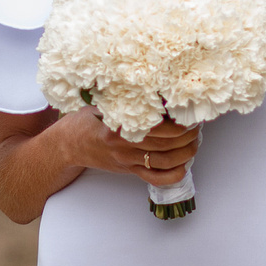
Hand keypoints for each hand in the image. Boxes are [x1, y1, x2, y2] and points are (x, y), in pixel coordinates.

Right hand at [61, 110, 197, 186]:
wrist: (68, 145)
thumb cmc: (86, 120)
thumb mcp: (102, 103)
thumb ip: (125, 98)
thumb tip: (156, 86)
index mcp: (119, 127)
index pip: (157, 127)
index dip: (178, 122)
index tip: (189, 113)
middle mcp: (124, 146)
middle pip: (165, 144)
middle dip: (187, 136)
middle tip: (197, 125)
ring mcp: (127, 161)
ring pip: (164, 162)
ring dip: (185, 153)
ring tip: (194, 141)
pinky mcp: (129, 171)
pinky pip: (155, 179)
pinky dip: (173, 175)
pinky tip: (184, 164)